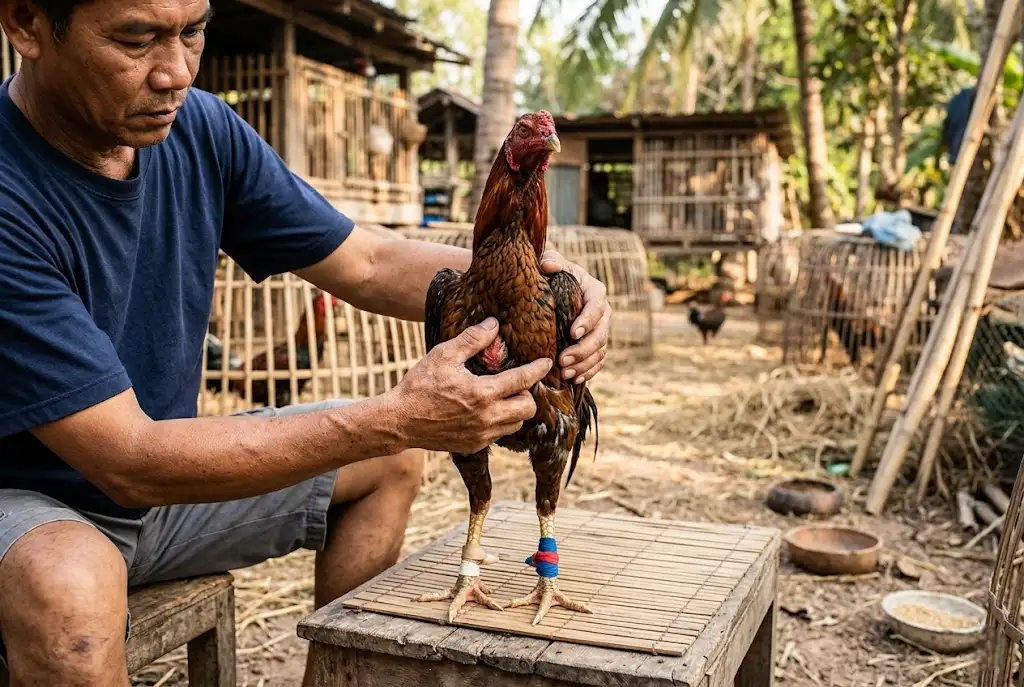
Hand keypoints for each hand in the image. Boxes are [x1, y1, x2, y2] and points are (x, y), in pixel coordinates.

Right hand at [392, 317, 551, 453]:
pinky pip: (499, 436)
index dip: (538, 369)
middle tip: (517, 383)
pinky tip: (488, 411)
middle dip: (528, 394)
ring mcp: (481, 435)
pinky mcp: (473, 446)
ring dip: (516, 410)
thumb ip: (472, 339)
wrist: (399, 421)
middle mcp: (487, 418)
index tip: (547, 362)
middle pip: (528, 409)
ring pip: (516, 425)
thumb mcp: (444, 355)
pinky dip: (501, 423)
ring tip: (504, 397)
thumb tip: (494, 324)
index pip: (522, 380)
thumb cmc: (419, 385)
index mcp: (482, 393)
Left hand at [540, 251, 610, 383]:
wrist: (556, 288)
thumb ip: (552, 261)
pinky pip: (598, 362)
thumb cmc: (554, 274)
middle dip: (582, 350)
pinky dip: (588, 372)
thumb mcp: (552, 263)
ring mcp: (600, 331)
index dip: (587, 321)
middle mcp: (602, 313)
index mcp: (594, 292)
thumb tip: (549, 265)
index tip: (572, 333)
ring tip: (565, 373)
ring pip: (600, 352)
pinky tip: (574, 380)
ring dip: (584, 365)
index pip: (595, 307)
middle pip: (600, 334)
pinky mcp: (595, 345)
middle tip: (562, 360)